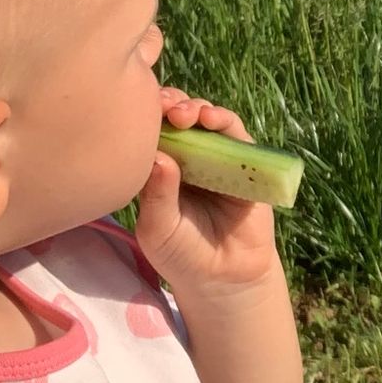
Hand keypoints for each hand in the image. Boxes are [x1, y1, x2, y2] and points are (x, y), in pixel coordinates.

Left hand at [135, 88, 278, 299]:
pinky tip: (213, 120)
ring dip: (197, 109)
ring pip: (207, 120)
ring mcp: (216, 158)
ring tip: (187, 114)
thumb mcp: (158, 228)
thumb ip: (157, 195)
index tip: (137, 108)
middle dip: (170, 104)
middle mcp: (187, 157)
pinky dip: (225, 121)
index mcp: (159, 168)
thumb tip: (158, 157)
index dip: (145, 116)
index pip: (150, 132)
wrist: (223, 277)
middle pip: (178, 118)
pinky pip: (236, 136)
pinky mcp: (245, 163)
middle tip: (164, 107)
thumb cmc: (181, 254)